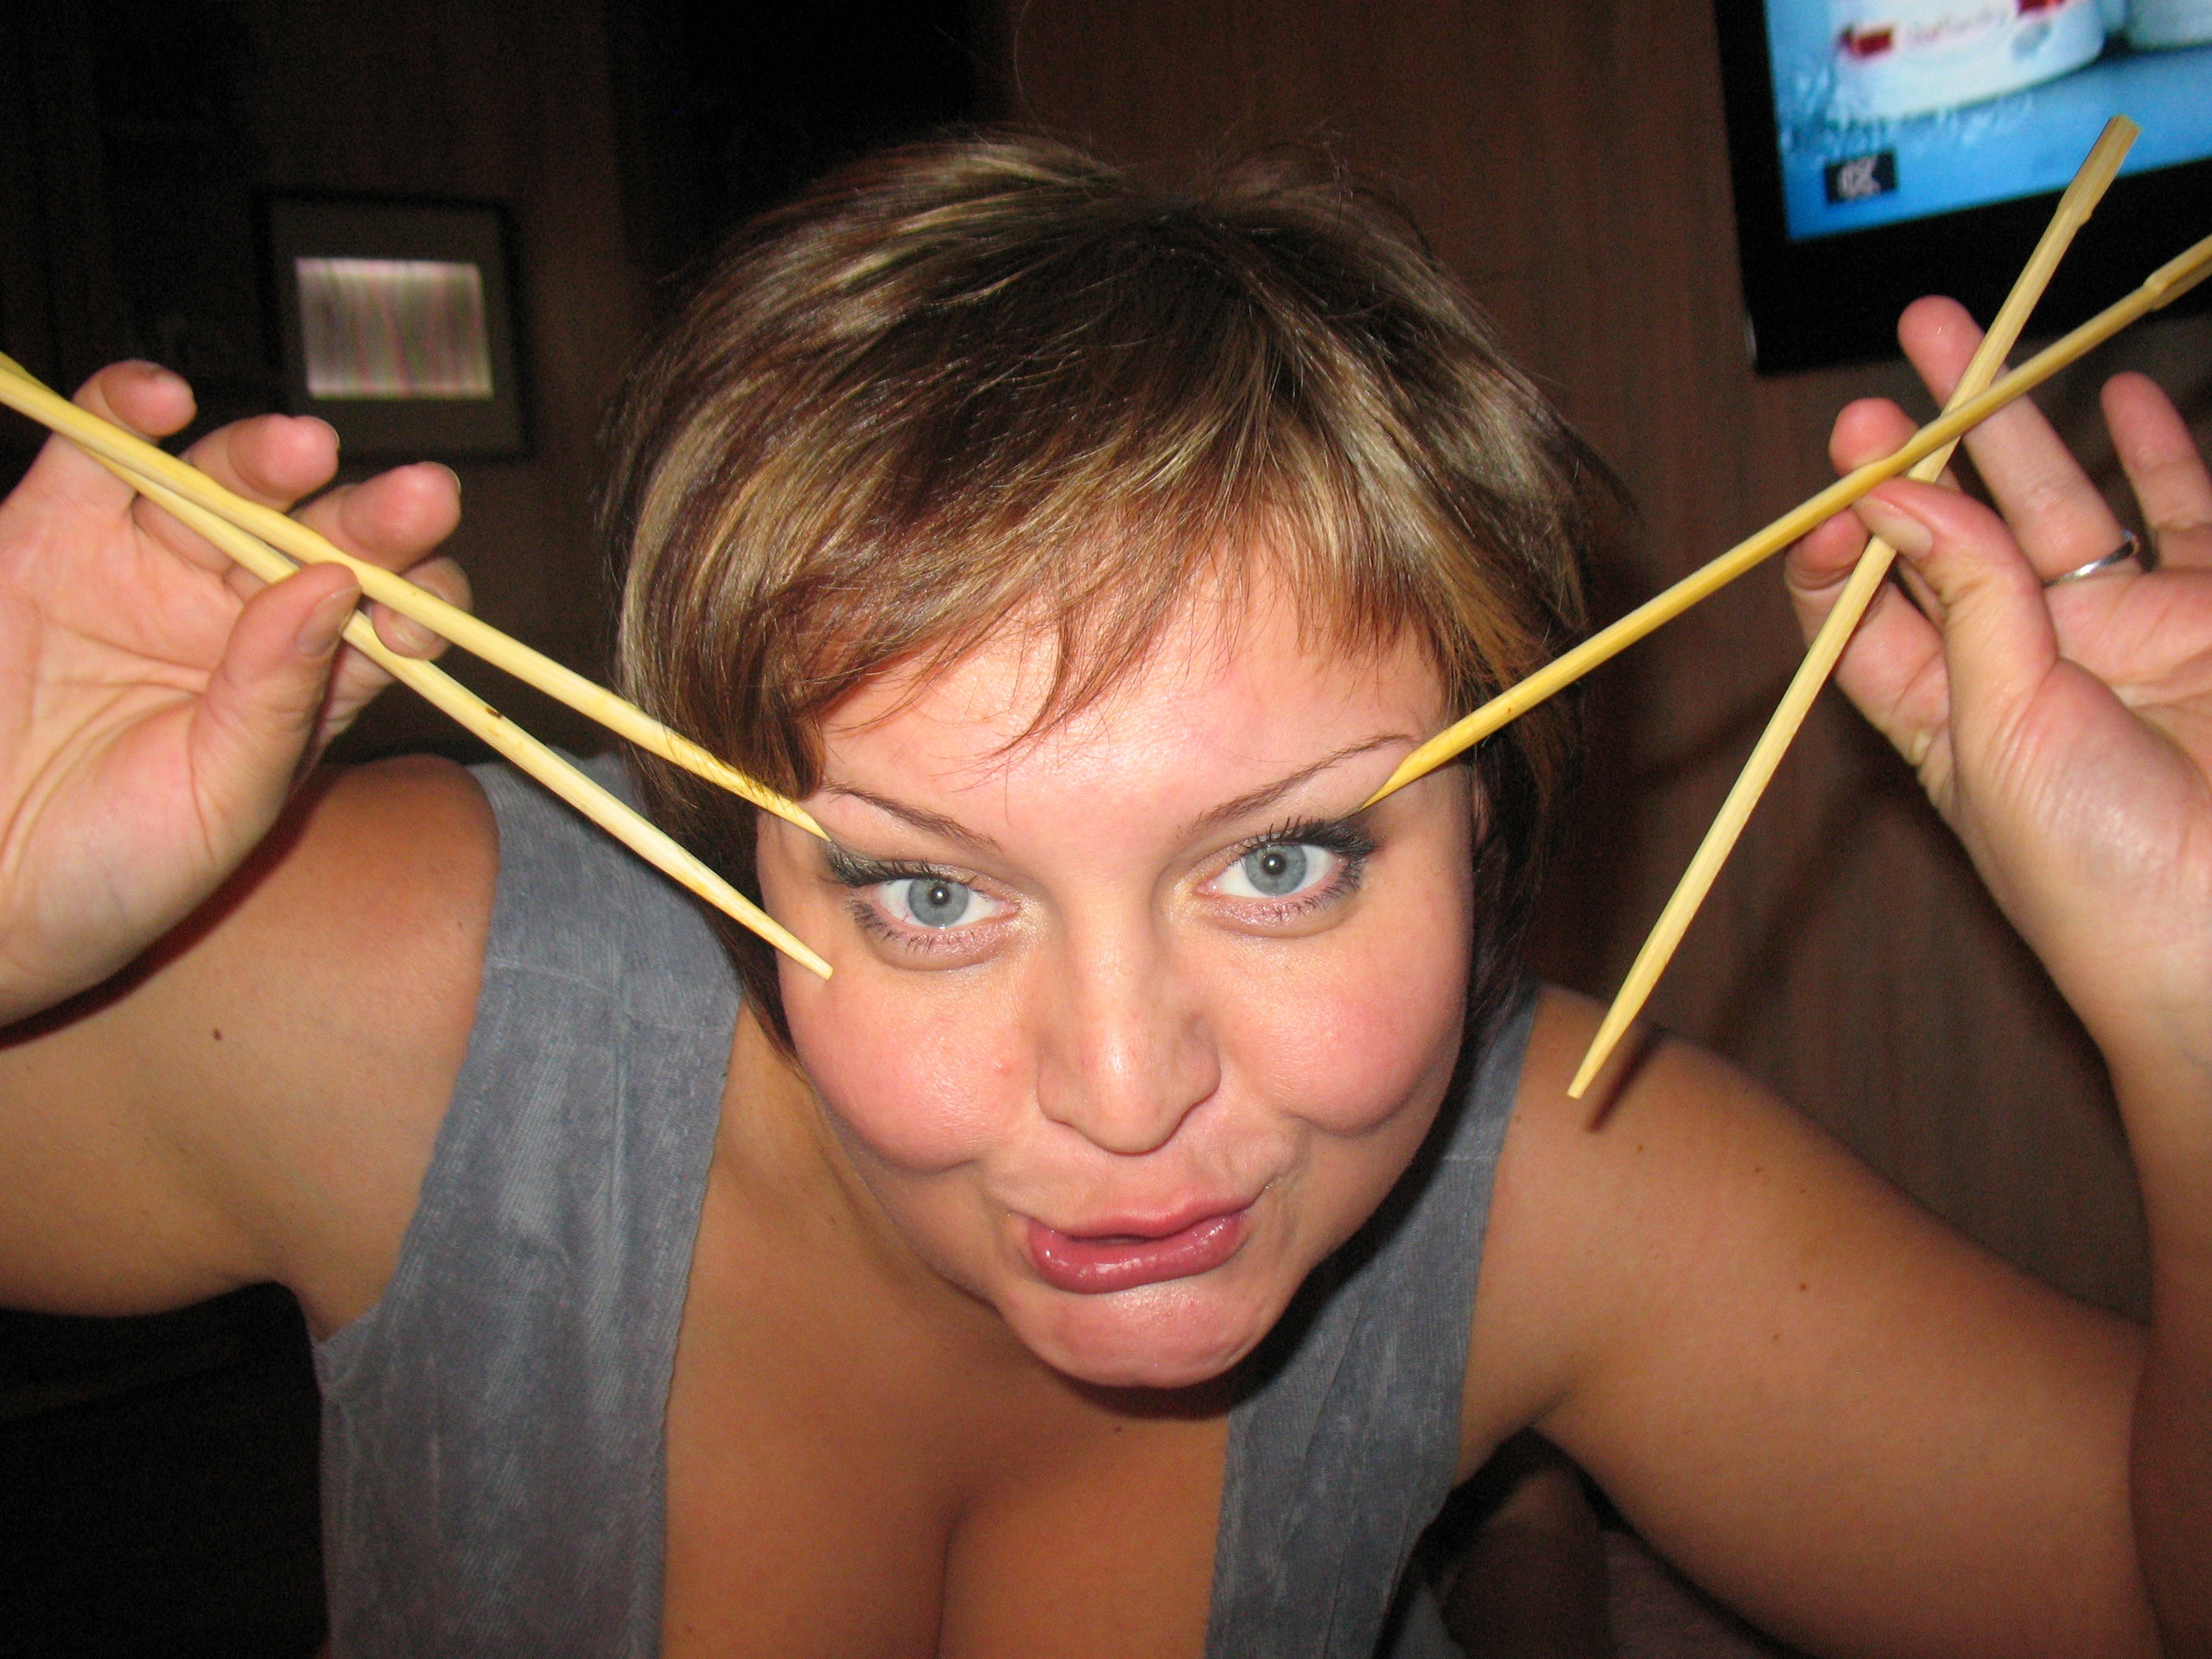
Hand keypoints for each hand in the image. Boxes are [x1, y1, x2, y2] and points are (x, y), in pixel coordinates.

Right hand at [0, 362, 468, 1021]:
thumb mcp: (219, 803)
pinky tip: (162, 400)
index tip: (424, 615)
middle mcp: (240, 610)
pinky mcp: (54, 528)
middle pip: (324, 538)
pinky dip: (127, 407)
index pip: (390, 618)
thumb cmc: (115, 869)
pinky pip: (100, 449)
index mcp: (304, 682)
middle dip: (373, 516)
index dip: (418, 602)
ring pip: (228, 482)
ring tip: (303, 452)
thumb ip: (276, 702)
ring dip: (269, 458)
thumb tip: (335, 587)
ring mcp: (152, 562)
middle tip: (416, 499)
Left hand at [1786, 298, 2211, 1078]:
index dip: (1845, 538)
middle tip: (1899, 364)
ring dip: (2015, 422)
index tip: (1848, 483)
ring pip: (2058, 504)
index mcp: (1940, 711)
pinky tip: (2120, 394)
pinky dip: (2159, 455)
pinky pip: (2185, 520)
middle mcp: (2023, 665)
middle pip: (1954, 530)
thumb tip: (1896, 493)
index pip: (1863, 605)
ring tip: (1969, 334)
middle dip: (1923, 445)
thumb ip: (1964, 605)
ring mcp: (2122, 636)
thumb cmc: (2100, 872)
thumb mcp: (2001, 733)